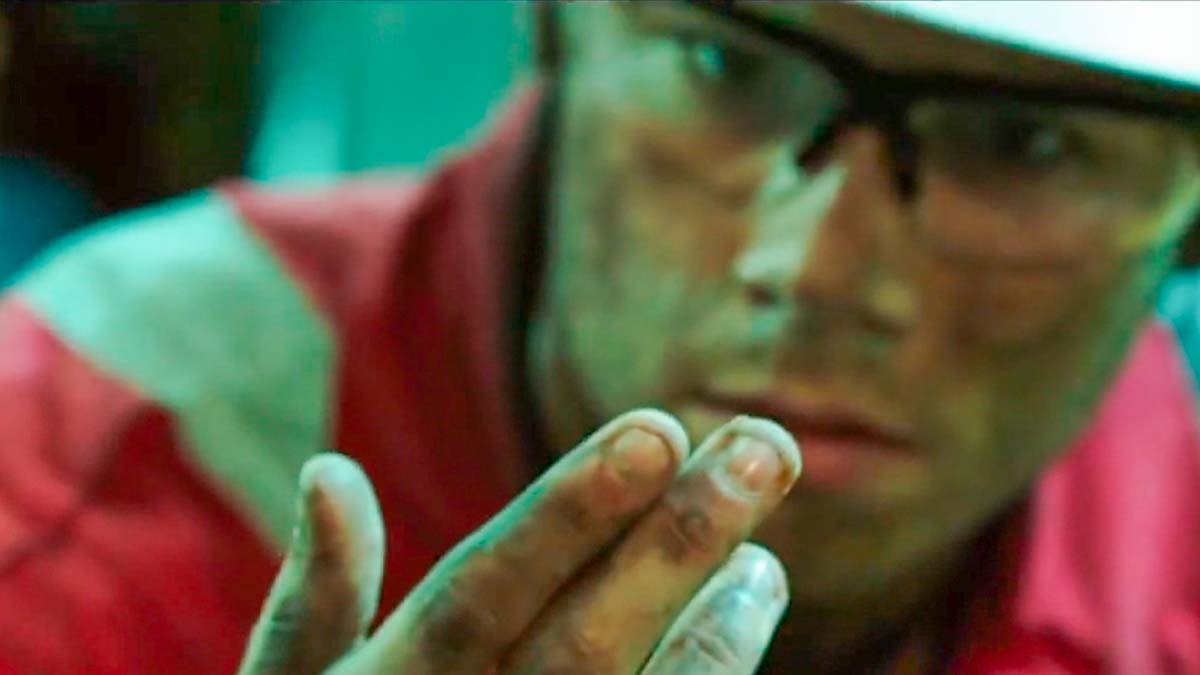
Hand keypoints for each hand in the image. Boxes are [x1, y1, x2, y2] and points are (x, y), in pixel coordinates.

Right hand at [237, 409, 801, 673]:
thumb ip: (315, 601)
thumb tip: (329, 468)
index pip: (486, 590)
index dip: (571, 512)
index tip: (660, 427)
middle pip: (585, 641)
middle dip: (676, 543)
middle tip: (763, 445)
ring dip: (717, 624)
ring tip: (769, 544)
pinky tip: (747, 605)